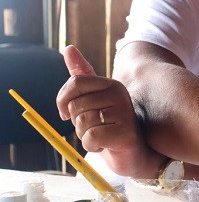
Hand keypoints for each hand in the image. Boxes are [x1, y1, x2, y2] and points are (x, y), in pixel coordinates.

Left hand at [56, 45, 161, 177]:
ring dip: (84, 136)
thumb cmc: (110, 127)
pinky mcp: (125, 134)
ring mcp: (125, 114)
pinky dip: (92, 146)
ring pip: (82, 123)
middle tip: (93, 127)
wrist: (133, 153)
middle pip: (75, 105)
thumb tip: (68, 48)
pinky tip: (105, 145)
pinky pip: (91, 138)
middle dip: (76, 122)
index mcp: (112, 85)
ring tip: (101, 137)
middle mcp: (121, 95)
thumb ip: (81, 77)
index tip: (65, 113)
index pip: (75, 82)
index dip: (62, 100)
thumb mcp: (94, 100)